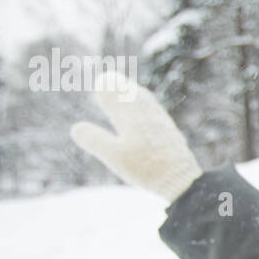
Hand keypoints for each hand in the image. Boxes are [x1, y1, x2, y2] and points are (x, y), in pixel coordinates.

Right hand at [70, 71, 203, 205]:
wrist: (181, 179)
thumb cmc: (146, 167)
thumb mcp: (114, 156)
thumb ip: (95, 140)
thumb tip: (76, 128)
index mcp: (131, 114)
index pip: (115, 93)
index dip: (106, 86)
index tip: (100, 81)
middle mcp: (147, 112)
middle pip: (131, 92)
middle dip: (119, 86)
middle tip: (109, 79)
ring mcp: (160, 120)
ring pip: (145, 100)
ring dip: (134, 93)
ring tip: (126, 89)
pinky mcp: (169, 131)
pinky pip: (154, 111)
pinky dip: (145, 105)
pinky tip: (147, 112)